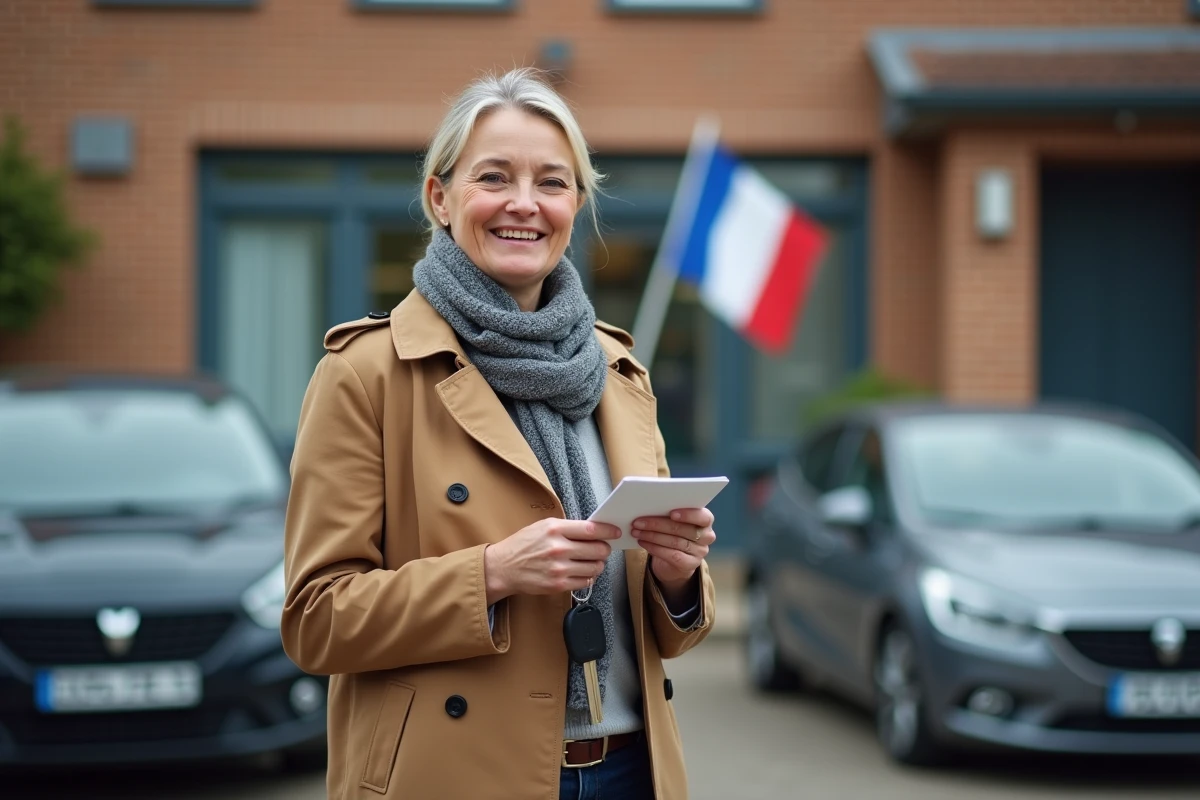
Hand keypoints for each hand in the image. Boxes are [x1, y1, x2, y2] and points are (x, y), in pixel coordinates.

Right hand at [484, 519, 620, 603]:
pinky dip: (588, 577)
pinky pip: (585, 582)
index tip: (615, 532)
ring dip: (597, 564)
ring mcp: (559, 569)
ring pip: (595, 567)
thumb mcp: (543, 526)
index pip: (592, 529)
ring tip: (590, 561)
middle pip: (598, 549)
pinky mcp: (558, 585)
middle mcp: (558, 548)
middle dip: (604, 549)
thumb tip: (594, 530)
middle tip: (602, 548)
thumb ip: (568, 527)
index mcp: (555, 529)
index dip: (608, 531)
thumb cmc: (523, 545)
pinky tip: (581, 572)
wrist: (503, 567)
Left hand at [632, 507, 715, 589]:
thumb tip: (647, 508)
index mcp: (706, 520)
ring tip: (637, 532)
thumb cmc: (674, 534)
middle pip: (682, 529)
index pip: (703, 516)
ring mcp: (700, 552)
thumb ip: (668, 514)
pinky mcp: (690, 565)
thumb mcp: (674, 522)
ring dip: (652, 536)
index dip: (688, 515)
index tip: (671, 513)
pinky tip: (643, 543)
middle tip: (638, 522)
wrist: (675, 562)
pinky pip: (672, 555)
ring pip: (675, 542)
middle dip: (657, 524)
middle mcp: (707, 536)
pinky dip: (655, 548)